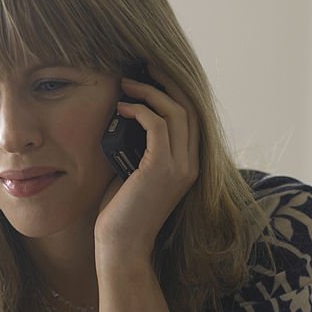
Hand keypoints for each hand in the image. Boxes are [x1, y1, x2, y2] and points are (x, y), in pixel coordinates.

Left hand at [94, 66, 199, 259]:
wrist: (121, 246)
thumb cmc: (120, 213)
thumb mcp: (133, 173)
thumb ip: (138, 148)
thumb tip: (125, 118)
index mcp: (188, 165)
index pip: (190, 117)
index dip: (173, 92)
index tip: (151, 75)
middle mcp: (190, 164)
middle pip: (189, 107)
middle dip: (167, 81)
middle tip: (144, 65)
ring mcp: (180, 167)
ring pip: (176, 112)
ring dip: (150, 92)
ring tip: (126, 83)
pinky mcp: (161, 169)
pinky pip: (158, 125)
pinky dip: (140, 111)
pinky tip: (121, 108)